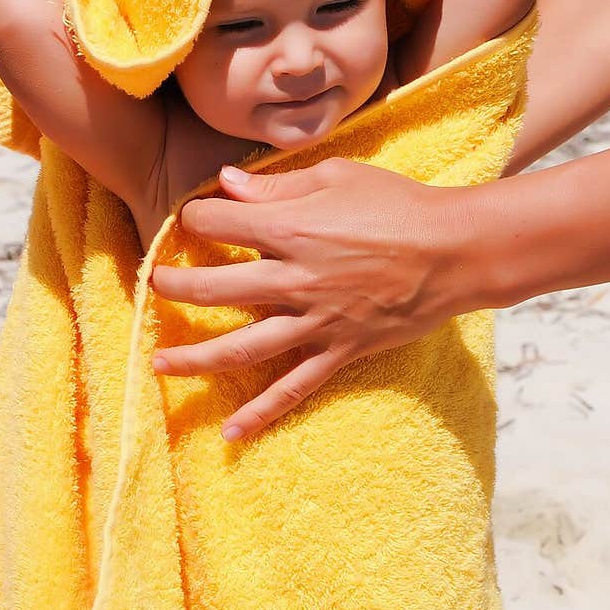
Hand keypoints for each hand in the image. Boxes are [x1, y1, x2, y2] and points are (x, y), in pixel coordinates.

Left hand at [150, 159, 484, 440]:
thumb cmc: (399, 204)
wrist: (455, 251)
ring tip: (159, 362)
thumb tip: (225, 184)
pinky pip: (293, 389)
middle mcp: (293, 280)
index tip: (190, 219)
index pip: (216, 226)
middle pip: (212, 290)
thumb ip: (276, 185)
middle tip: (154, 286)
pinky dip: (260, 414)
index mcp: (290, 230)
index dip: (194, 218)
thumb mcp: (337, 176)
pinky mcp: (339, 350)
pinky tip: (230, 432)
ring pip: (239, 348)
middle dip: (174, 288)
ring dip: (193, 358)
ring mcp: (314, 321)